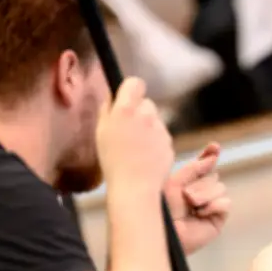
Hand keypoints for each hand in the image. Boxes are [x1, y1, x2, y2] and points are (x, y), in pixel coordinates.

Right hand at [95, 77, 174, 191]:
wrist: (134, 188)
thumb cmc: (112, 161)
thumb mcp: (101, 132)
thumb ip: (107, 110)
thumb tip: (113, 97)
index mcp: (126, 109)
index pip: (135, 82)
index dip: (131, 90)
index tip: (127, 100)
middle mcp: (146, 115)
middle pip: (147, 103)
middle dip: (140, 112)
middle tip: (129, 130)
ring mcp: (161, 129)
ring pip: (155, 120)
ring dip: (149, 128)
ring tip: (137, 148)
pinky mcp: (170, 143)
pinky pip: (162, 136)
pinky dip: (156, 143)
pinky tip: (146, 157)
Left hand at [164, 143, 229, 253]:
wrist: (164, 232)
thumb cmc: (163, 210)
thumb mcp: (174, 182)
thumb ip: (194, 168)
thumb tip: (213, 157)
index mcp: (187, 184)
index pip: (202, 167)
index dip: (209, 156)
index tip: (215, 147)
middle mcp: (200, 193)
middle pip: (213, 176)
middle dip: (199, 184)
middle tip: (186, 197)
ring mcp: (210, 206)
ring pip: (220, 188)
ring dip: (204, 195)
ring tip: (191, 205)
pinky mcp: (217, 219)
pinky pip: (225, 203)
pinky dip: (213, 206)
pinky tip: (201, 214)